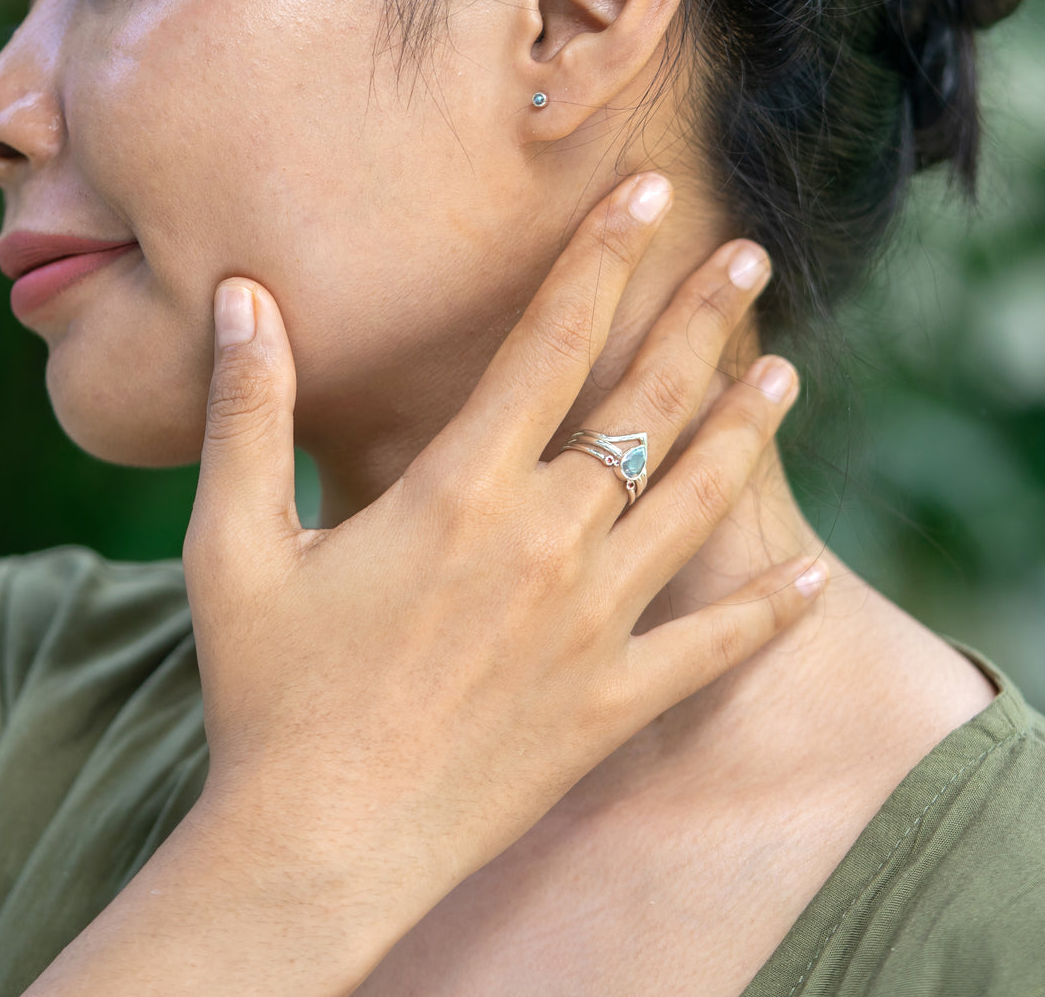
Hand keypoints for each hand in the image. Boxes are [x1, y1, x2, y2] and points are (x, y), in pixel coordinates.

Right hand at [181, 172, 824, 975]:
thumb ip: (247, 412)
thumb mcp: (231, 542)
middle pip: (644, 404)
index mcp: (460, 491)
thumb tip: (242, 295)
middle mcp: (544, 540)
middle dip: (701, 320)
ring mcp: (592, 624)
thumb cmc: (266, 692)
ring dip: (744, 429)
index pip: (550, 341)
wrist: (315, 848)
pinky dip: (768, 611)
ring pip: (694, 502)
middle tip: (751, 259)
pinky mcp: (613, 703)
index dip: (602, 258)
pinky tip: (813, 576)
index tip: (648, 195)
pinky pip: (712, 648)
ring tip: (788, 370)